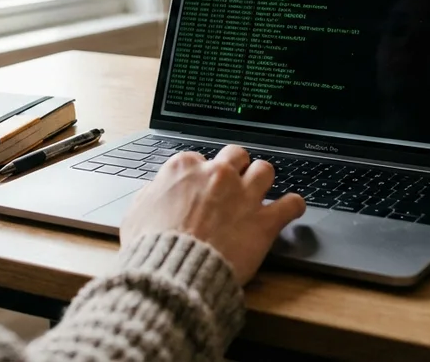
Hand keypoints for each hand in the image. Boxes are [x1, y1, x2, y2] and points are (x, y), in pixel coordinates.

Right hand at [120, 145, 306, 284]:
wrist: (173, 274)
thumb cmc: (151, 248)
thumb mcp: (136, 214)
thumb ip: (150, 195)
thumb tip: (156, 191)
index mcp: (184, 169)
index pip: (197, 159)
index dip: (199, 174)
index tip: (200, 188)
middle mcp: (217, 175)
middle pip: (236, 155)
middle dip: (236, 167)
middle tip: (233, 184)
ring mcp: (243, 196)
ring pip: (265, 170)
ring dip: (263, 180)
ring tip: (261, 192)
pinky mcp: (263, 221)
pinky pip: (291, 204)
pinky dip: (293, 206)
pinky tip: (291, 209)